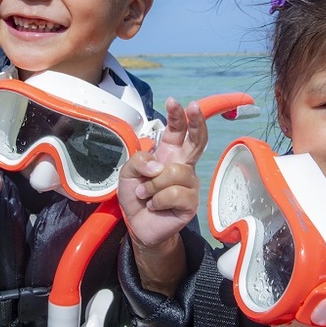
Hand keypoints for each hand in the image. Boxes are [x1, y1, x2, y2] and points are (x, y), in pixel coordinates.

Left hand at [118, 98, 206, 247]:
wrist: (138, 224)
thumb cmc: (136, 195)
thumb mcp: (127, 172)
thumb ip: (140, 161)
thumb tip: (159, 166)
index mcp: (169, 154)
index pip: (178, 130)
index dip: (177, 115)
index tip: (173, 101)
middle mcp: (183, 165)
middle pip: (198, 140)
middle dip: (197, 122)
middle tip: (193, 107)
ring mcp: (189, 183)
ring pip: (174, 172)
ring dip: (153, 185)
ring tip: (146, 195)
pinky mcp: (191, 202)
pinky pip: (174, 194)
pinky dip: (157, 200)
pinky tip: (155, 205)